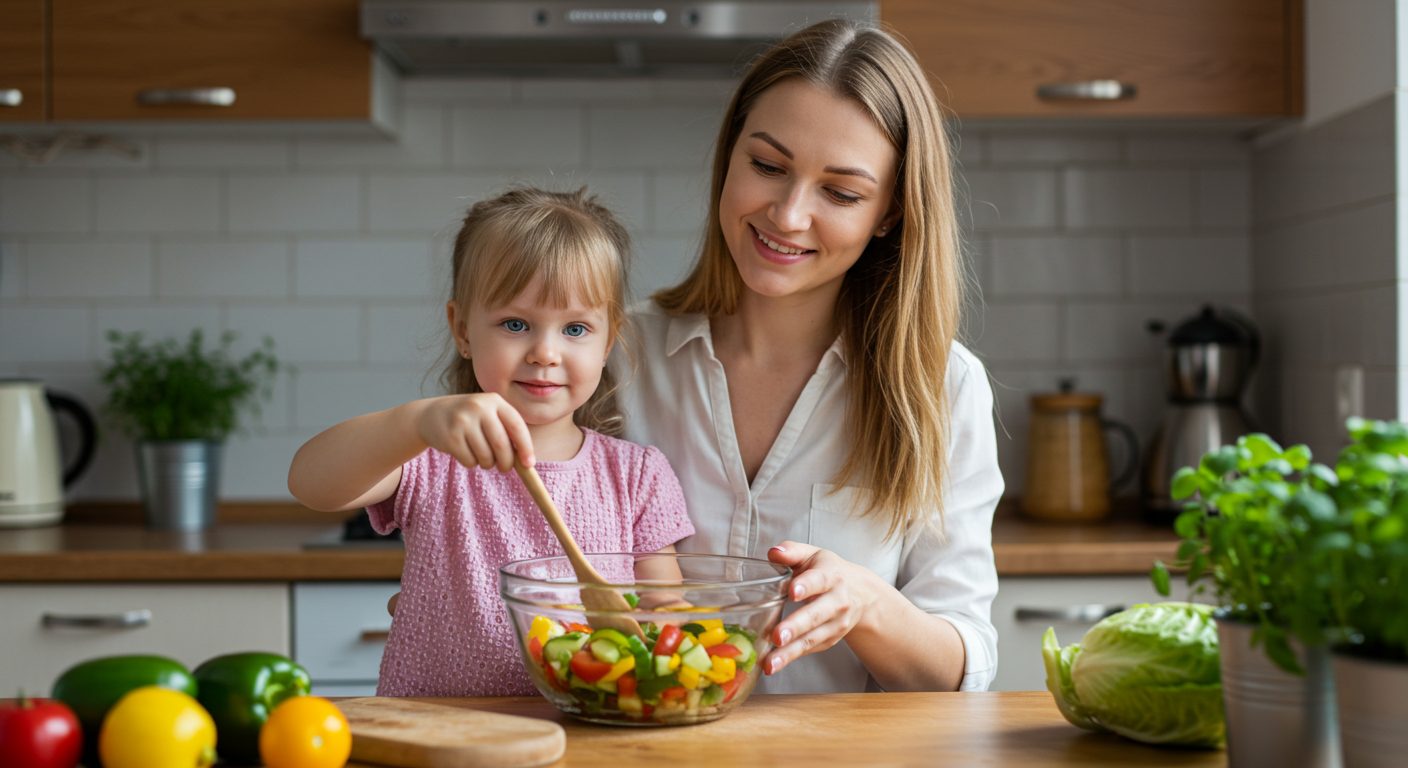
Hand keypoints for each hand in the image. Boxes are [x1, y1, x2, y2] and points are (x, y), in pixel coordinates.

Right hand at [415, 393, 532, 471]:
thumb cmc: (470, 419)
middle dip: (506, 462)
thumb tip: (526, 461)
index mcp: (494, 400)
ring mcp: (463, 421)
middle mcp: (479, 407)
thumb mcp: (488, 415)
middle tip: (504, 468)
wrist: (431, 415)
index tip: (529, 464)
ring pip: (486, 456)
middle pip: (502, 445)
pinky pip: (470, 461)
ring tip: (481, 456)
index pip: (516, 425)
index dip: (525, 447)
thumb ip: (506, 431)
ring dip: (487, 463)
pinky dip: (472, 463)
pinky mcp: (450, 437)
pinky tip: (466, 452)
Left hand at [762, 541, 882, 675]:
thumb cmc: (828, 571)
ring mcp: (835, 624)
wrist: (861, 594)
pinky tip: (773, 664)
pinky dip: (791, 658)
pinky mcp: (830, 640)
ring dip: (789, 653)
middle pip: (816, 615)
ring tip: (770, 664)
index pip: (819, 580)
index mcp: (830, 576)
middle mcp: (837, 601)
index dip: (806, 586)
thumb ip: (792, 552)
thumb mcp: (813, 555)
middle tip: (777, 636)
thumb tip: (773, 553)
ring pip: (812, 638)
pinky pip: (810, 649)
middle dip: (796, 626)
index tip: (792, 592)